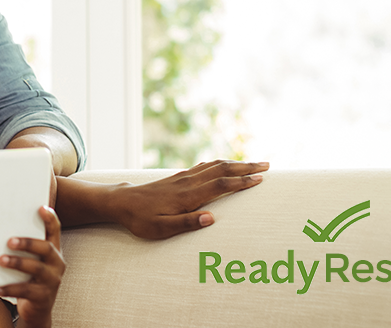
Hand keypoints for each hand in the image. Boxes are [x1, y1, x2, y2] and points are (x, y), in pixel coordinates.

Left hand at [0, 206, 63, 327]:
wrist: (37, 310)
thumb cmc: (30, 279)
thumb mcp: (32, 262)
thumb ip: (24, 248)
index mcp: (54, 252)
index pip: (55, 232)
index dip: (50, 220)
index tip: (41, 208)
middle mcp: (56, 264)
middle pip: (46, 249)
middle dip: (28, 243)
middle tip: (9, 241)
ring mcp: (51, 281)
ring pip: (36, 269)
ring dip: (17, 263)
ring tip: (1, 261)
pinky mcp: (42, 297)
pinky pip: (26, 291)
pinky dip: (10, 289)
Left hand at [112, 160, 268, 238]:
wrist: (121, 202)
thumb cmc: (141, 219)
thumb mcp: (160, 228)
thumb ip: (186, 224)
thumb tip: (211, 219)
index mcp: (187, 196)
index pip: (219, 186)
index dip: (240, 182)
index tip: (260, 179)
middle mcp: (187, 183)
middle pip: (221, 170)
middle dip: (246, 167)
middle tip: (268, 165)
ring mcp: (183, 177)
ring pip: (214, 165)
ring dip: (236, 163)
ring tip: (254, 163)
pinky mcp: (179, 177)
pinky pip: (204, 166)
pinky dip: (220, 163)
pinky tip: (225, 164)